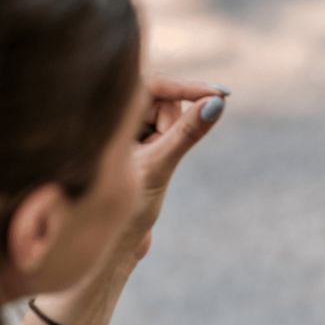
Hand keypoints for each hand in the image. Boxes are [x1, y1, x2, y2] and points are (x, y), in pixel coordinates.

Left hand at [117, 75, 227, 265]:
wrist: (109, 239)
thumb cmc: (123, 207)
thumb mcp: (159, 165)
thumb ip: (187, 133)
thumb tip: (217, 104)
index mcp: (104, 113)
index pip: (155, 84)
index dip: (189, 88)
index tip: (220, 95)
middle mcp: (108, 114)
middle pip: (161, 99)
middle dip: (172, 126)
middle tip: (160, 155)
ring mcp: (118, 124)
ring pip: (164, 115)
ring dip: (168, 138)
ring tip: (149, 165)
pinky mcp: (129, 136)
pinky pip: (162, 127)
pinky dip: (165, 143)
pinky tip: (148, 165)